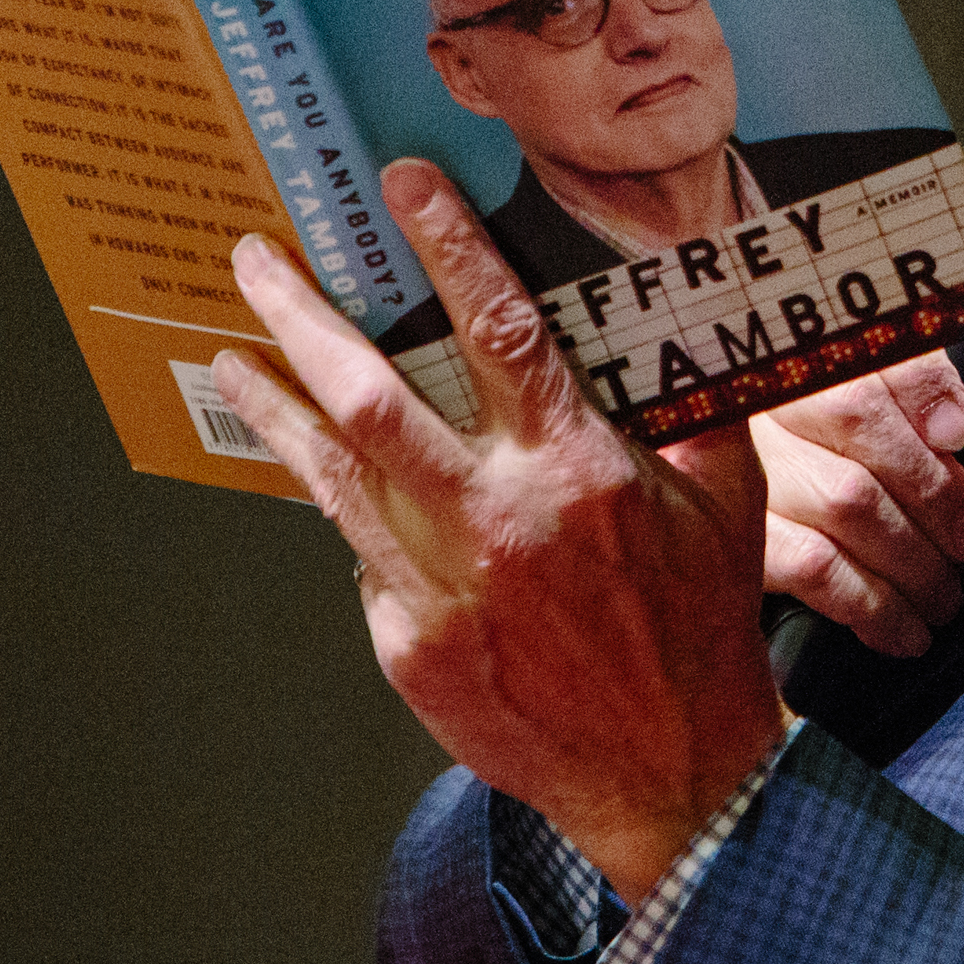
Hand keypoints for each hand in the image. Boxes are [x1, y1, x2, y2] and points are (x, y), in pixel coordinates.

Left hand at [211, 165, 787, 900]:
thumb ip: (697, 403)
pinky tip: (321, 476)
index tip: (406, 186)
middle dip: (301, 316)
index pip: (500, 330)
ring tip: (233, 355)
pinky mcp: (409, 647)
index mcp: (579, 470)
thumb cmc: (702, 632)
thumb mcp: (729, 502)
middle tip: (253, 258)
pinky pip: (361, 557)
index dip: (449, 247)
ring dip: (276, 407)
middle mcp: (496, 520)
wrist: (672, 776)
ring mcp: (441, 589)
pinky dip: (343, 510)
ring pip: (332, 475)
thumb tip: (684, 315)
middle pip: (370, 394)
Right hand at [750, 370, 963, 655]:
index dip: (927, 396)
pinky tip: (904, 630)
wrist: (774, 557)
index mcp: (833, 353)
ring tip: (945, 598)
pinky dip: (871, 604)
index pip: (881, 349)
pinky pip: (809, 565)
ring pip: (845, 498)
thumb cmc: (888, 488)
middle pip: (861, 418)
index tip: (960, 439)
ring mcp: (749, 462)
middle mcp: (778, 394)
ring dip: (914, 560)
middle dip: (938, 496)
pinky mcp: (737, 535)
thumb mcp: (952, 449)